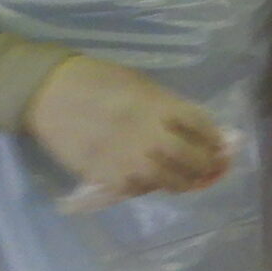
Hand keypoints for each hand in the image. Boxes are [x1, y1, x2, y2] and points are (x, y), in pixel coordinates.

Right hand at [23, 54, 230, 205]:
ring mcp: (129, 160)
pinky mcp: (106, 178)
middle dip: (207, 166)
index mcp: (162, 107)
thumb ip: (167, 106)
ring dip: (183, 183)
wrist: (50, 94)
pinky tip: (153, 182)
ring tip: (189, 181)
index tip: (221, 145)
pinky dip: (149, 187)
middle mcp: (151, 137)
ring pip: (168, 182)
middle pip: (192, 159)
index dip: (215, 139)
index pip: (203, 127)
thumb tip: (192, 127)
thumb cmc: (98, 81)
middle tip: (212, 169)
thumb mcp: (141, 84)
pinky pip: (138, 190)